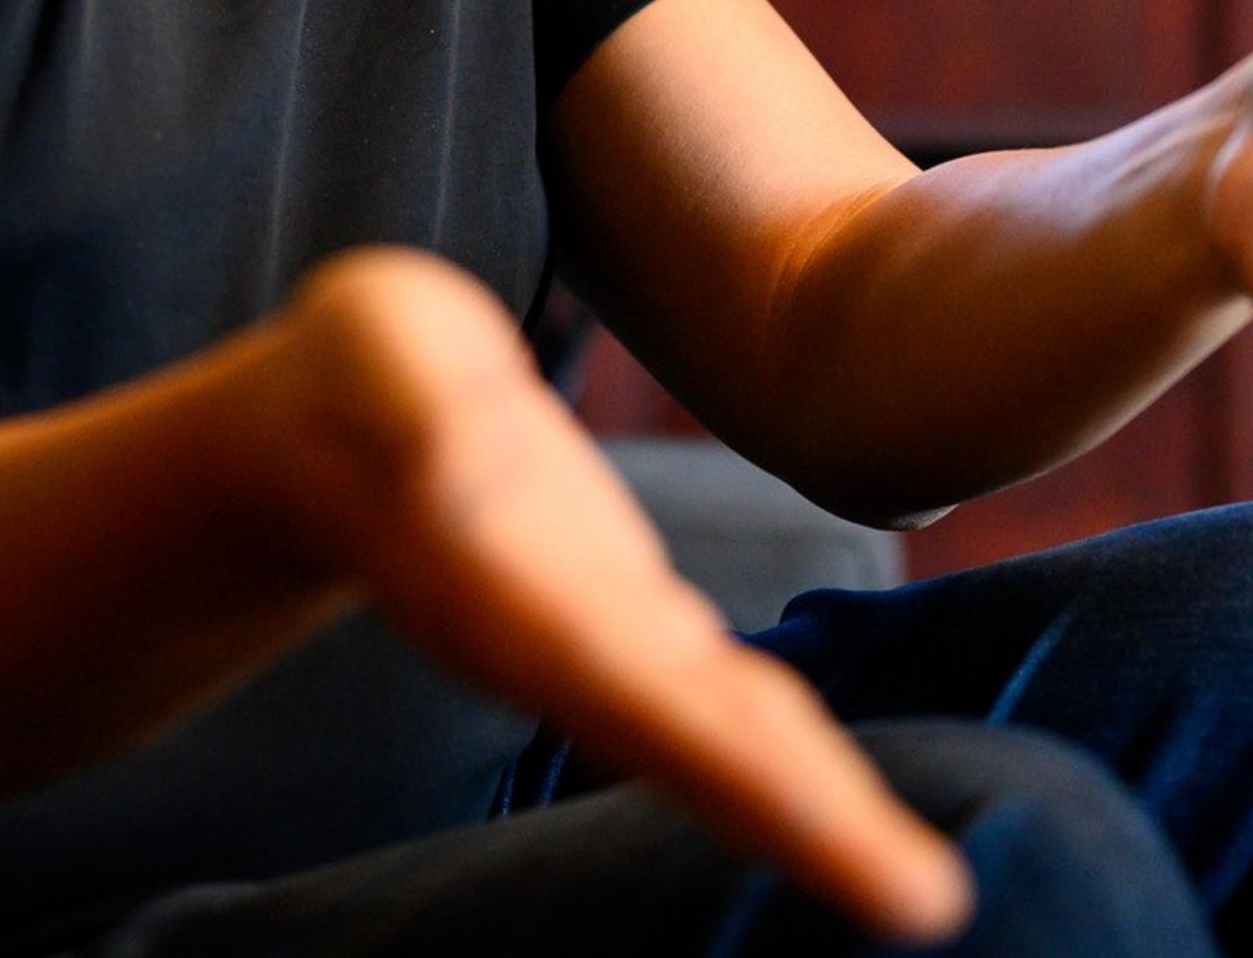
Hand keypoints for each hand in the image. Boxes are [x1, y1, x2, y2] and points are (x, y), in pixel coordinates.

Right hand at [265, 250, 971, 944]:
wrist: (326, 431)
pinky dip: (791, 765)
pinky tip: (855, 820)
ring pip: (727, 740)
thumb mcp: (374, 350)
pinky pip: (724, 708)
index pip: (653, 700)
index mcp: (519, 597)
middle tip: (926, 905)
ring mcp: (607, 646)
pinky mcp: (631, 623)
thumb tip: (439, 439)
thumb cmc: (354, 378)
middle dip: (812, 826)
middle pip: (707, 749)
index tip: (850, 857)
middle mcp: (572, 647)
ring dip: (818, 814)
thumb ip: (400, 390)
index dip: (755, 780)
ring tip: (916, 895)